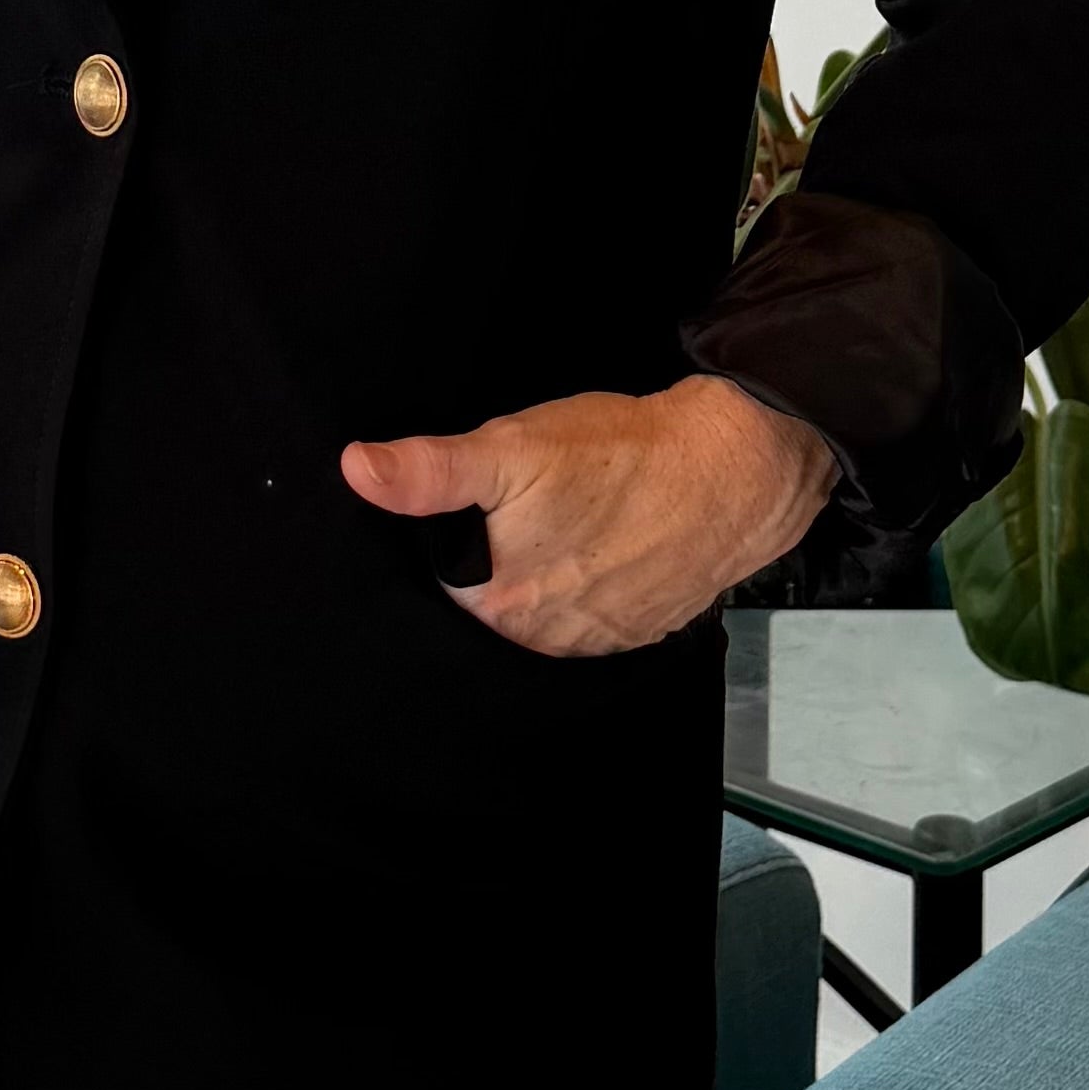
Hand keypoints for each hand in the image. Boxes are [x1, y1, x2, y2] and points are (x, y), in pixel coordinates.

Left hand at [337, 379, 838, 656]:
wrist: (731, 469)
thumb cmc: (621, 453)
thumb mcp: (512, 447)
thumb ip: (430, 471)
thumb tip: (357, 471)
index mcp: (497, 605)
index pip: (439, 579)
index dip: (450, 536)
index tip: (478, 504)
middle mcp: (541, 640)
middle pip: (488, 597)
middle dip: (497, 554)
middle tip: (532, 502)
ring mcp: (593, 642)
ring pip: (540, 606)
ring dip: (546, 569)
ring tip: (572, 519)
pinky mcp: (636, 633)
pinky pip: (589, 613)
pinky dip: (589, 582)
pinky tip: (602, 542)